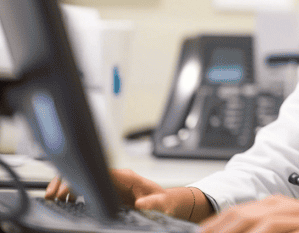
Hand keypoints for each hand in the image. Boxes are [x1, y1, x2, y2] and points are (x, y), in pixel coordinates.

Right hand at [45, 168, 160, 204]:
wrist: (167, 202)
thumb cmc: (164, 201)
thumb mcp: (162, 203)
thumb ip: (153, 203)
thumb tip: (141, 204)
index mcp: (127, 177)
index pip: (99, 172)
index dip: (81, 177)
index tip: (67, 189)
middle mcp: (117, 177)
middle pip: (87, 171)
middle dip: (67, 179)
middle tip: (54, 195)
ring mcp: (111, 182)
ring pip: (84, 177)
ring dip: (66, 184)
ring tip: (54, 197)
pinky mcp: (108, 190)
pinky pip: (86, 186)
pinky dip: (73, 191)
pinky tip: (65, 200)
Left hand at [198, 195, 298, 232]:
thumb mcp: (286, 229)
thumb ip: (261, 230)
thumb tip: (233, 232)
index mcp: (272, 205)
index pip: (234, 212)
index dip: (213, 226)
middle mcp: (282, 207)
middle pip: (241, 216)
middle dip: (219, 231)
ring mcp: (297, 216)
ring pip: (259, 223)